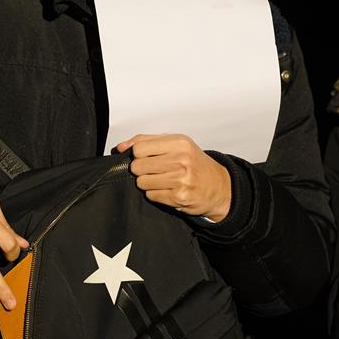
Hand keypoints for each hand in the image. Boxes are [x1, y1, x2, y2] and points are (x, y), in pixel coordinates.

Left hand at [116, 134, 230, 221]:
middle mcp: (181, 160)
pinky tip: (167, 189)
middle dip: (141, 170)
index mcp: (179, 143)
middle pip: (137, 166)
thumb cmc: (194, 163)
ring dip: (147, 183)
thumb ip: (146, 141)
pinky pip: (151, 196)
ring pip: (142, 182)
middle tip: (153, 170)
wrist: (218, 186)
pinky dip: (155, 194)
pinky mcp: (178, 197)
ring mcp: (180, 180)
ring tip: (161, 180)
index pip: (139, 148)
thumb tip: (121, 147)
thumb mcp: (175, 144)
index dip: (138, 154)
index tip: (146, 157)